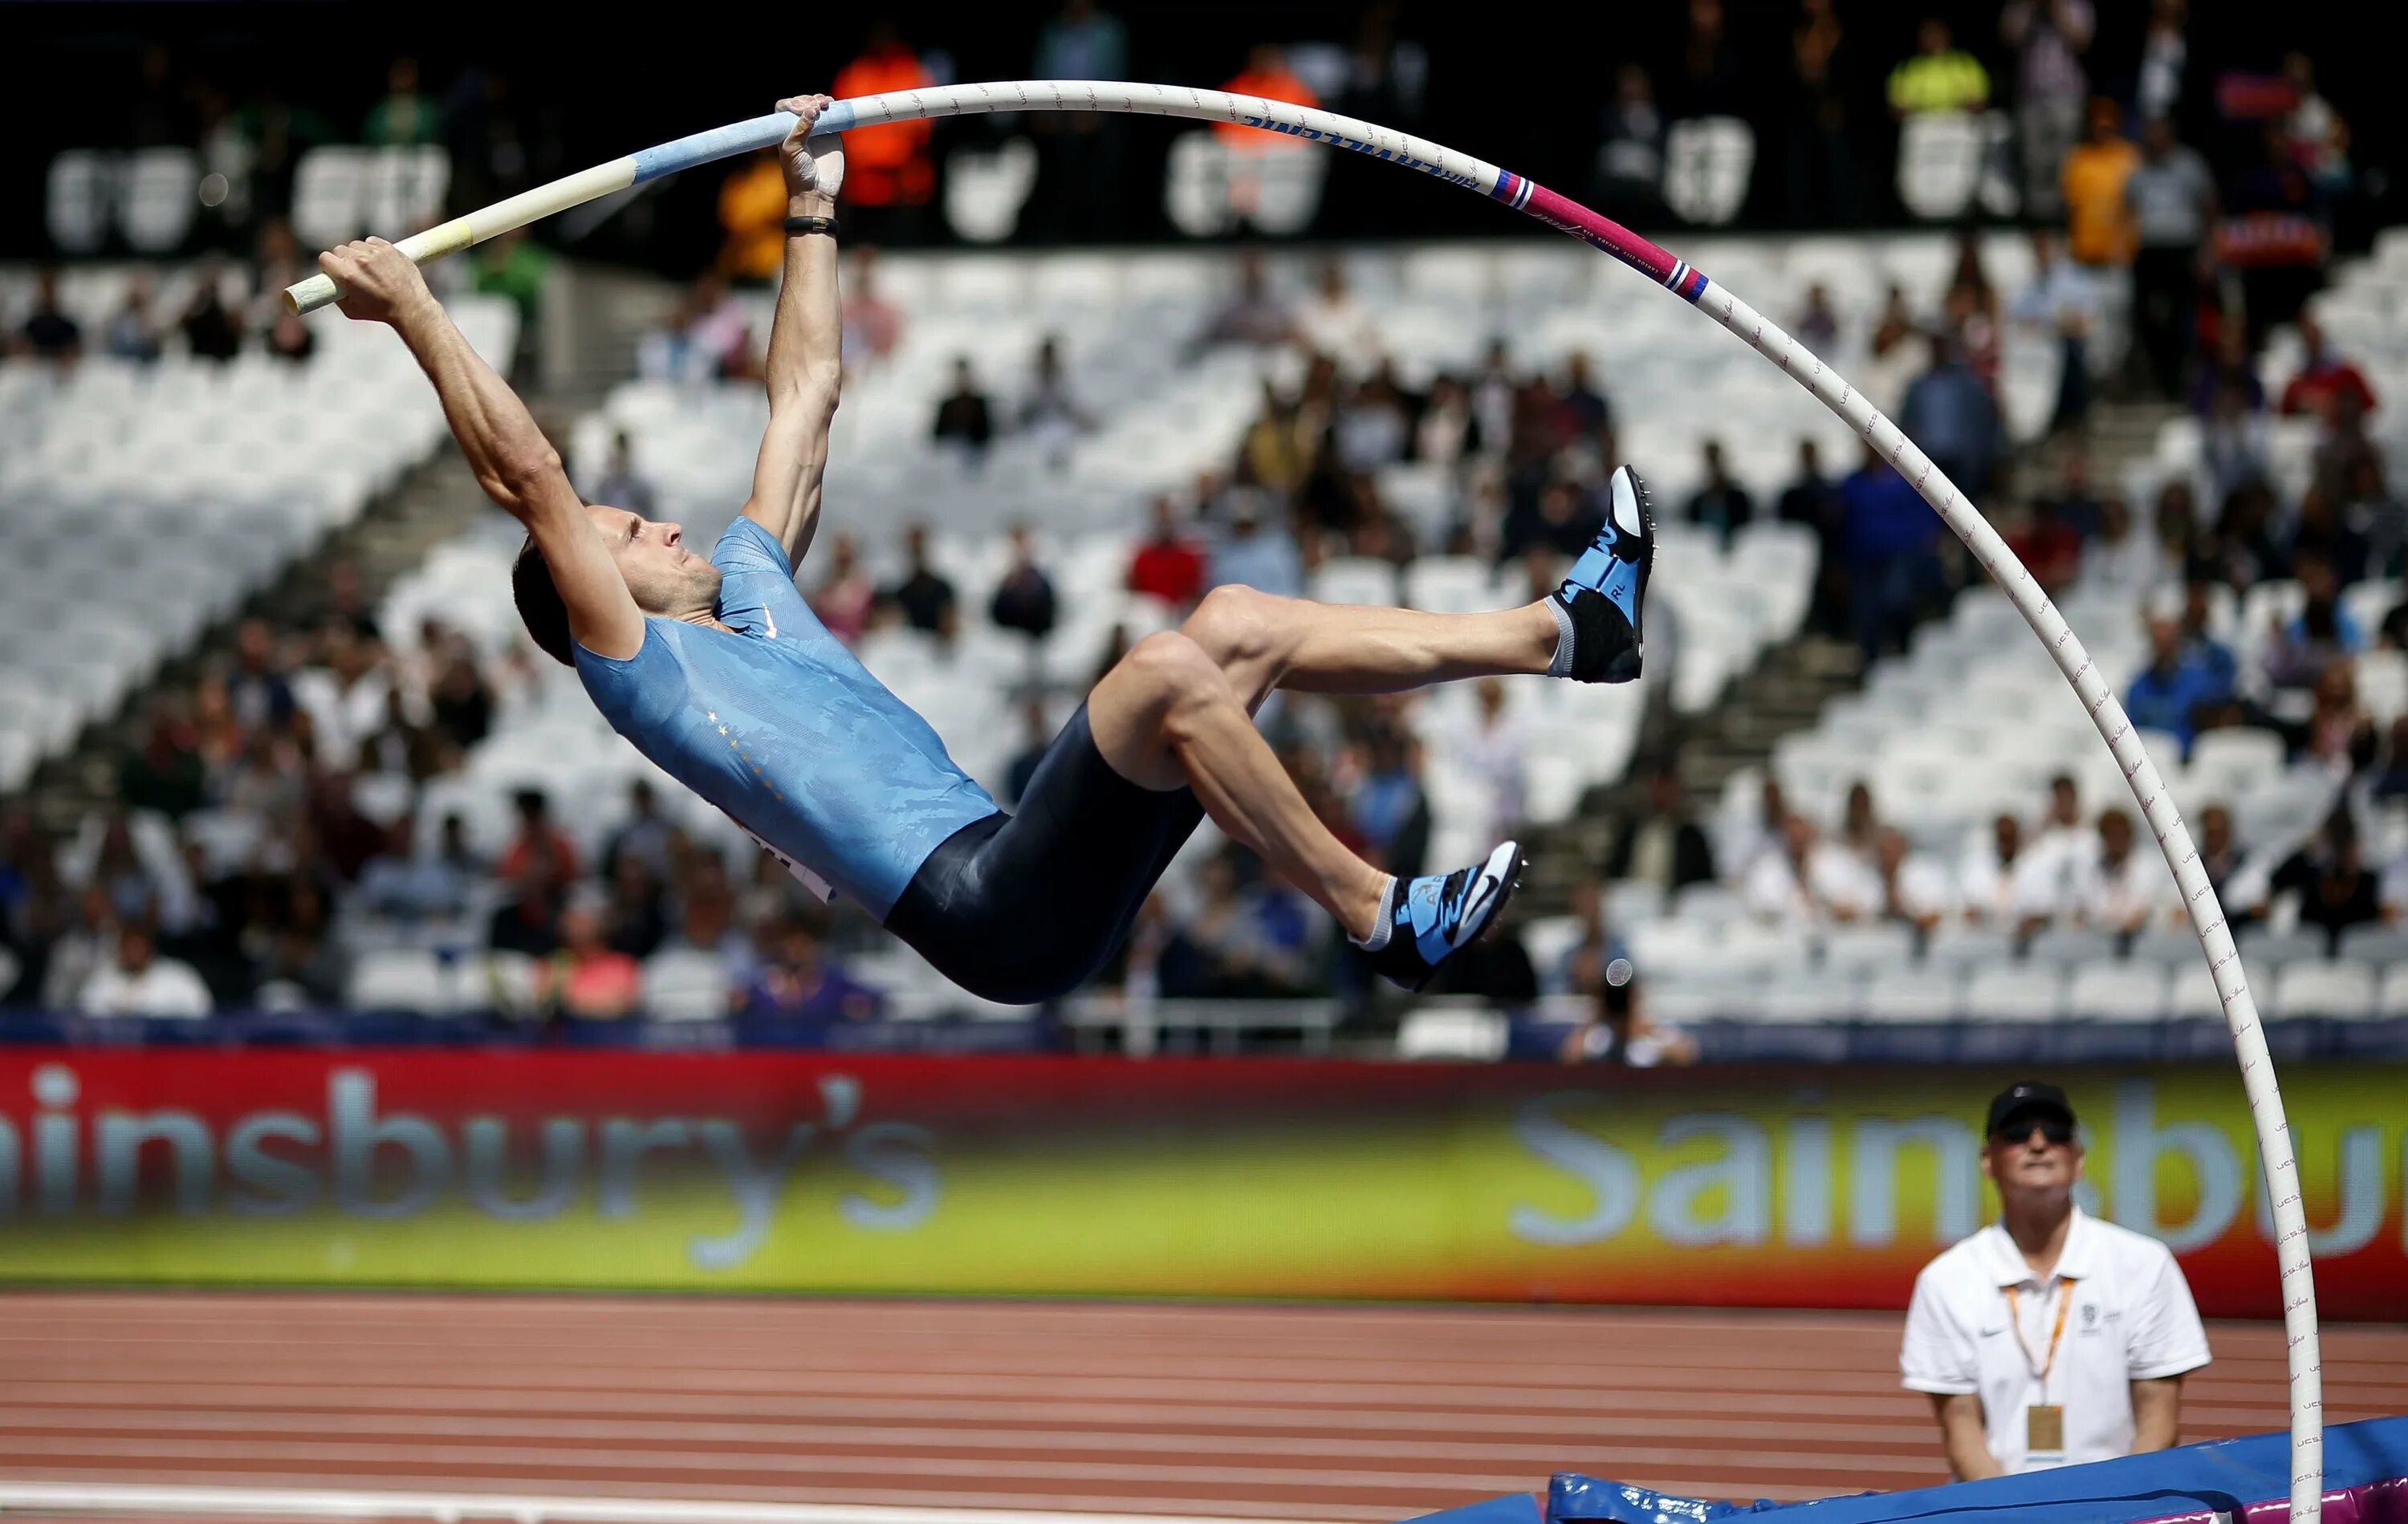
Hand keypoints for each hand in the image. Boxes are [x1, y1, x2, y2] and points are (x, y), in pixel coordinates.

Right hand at [318, 238, 433, 325]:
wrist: (411, 306)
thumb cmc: (381, 311)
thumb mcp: (350, 311)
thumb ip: (335, 295)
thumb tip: (331, 283)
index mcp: (347, 275)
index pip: (324, 258)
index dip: (328, 266)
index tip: (335, 272)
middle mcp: (359, 260)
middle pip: (339, 250)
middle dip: (343, 260)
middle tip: (354, 272)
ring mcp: (374, 252)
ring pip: (355, 245)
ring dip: (358, 254)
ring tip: (370, 269)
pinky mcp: (388, 247)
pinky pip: (371, 241)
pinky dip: (372, 249)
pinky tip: (379, 261)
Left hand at [776, 93, 844, 201]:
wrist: (816, 192)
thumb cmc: (798, 174)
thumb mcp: (792, 151)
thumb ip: (800, 131)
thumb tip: (810, 110)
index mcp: (785, 131)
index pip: (785, 108)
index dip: (792, 103)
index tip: (800, 108)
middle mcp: (800, 129)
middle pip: (802, 104)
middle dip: (807, 100)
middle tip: (814, 106)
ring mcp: (817, 131)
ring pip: (817, 108)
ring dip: (819, 100)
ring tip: (824, 103)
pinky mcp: (832, 135)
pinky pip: (832, 118)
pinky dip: (832, 109)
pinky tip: (832, 105)